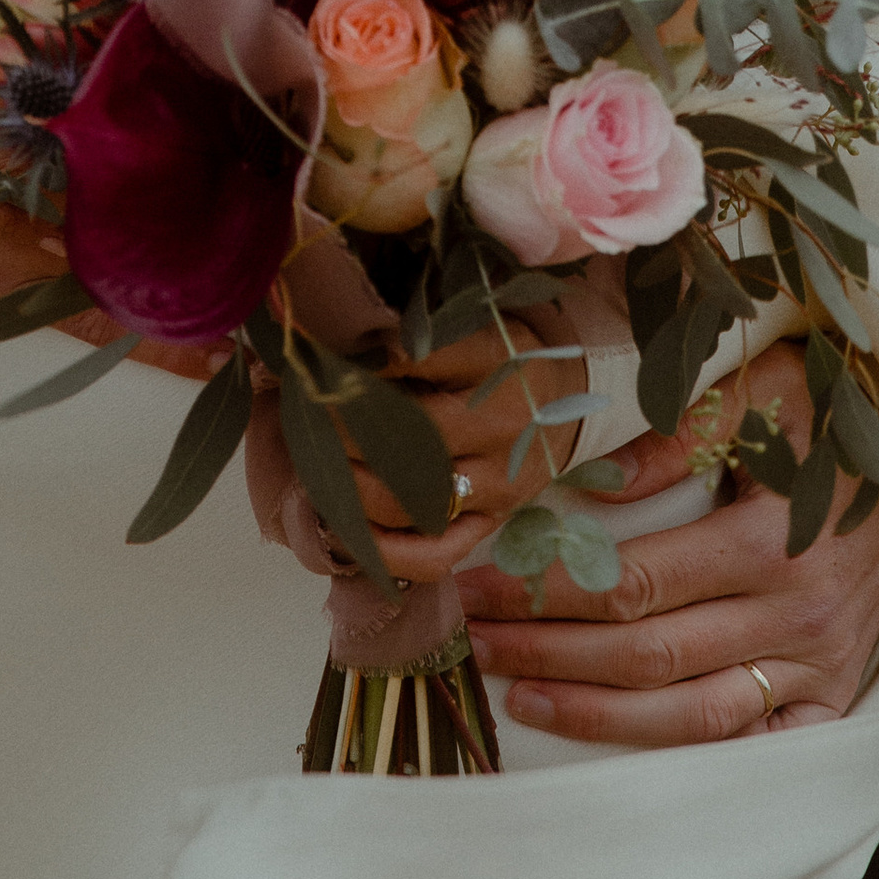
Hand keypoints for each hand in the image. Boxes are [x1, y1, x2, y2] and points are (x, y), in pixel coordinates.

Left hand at [339, 313, 592, 578]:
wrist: (569, 402)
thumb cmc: (501, 356)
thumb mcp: (475, 322)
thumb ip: (418, 328)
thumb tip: (337, 336)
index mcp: (496, 360)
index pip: (418, 359)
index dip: (362, 364)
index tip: (326, 362)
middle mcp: (501, 424)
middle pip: (408, 434)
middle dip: (344, 428)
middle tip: (309, 415)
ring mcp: (498, 482)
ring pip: (410, 500)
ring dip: (350, 487)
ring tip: (316, 466)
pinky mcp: (493, 523)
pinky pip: (435, 555)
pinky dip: (386, 552)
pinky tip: (348, 531)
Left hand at [455, 338, 878, 743]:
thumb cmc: (831, 416)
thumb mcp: (757, 397)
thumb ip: (671, 440)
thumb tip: (582, 488)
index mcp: (771, 543)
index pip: (632, 585)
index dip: (545, 593)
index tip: (475, 587)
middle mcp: (796, 619)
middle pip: (647, 658)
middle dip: (547, 653)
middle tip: (470, 641)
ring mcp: (819, 667)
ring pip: (691, 719)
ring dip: (596, 716)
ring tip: (520, 695)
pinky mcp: (835, 695)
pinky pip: (754, 747)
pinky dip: (688, 758)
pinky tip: (621, 753)